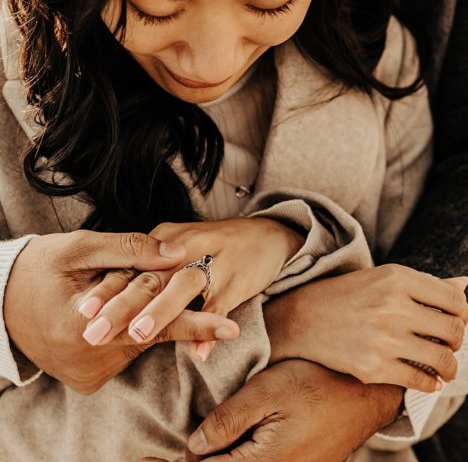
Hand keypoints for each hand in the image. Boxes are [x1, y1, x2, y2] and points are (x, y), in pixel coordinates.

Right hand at [5, 230, 238, 394]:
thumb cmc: (40, 268)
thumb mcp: (81, 248)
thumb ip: (131, 250)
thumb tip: (178, 253)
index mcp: (81, 325)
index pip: (154, 323)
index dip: (197, 322)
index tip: (232, 326)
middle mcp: (86, 357)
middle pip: (152, 336)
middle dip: (183, 321)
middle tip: (228, 324)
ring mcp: (88, 373)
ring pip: (140, 344)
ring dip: (151, 321)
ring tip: (139, 301)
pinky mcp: (89, 380)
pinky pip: (126, 353)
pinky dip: (134, 333)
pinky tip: (129, 315)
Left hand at [76, 218, 301, 359]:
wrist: (268, 233)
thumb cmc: (217, 247)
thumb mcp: (180, 249)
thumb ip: (150, 269)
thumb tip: (112, 298)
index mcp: (167, 241)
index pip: (130, 265)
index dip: (106, 288)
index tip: (81, 311)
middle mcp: (186, 248)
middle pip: (150, 277)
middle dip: (120, 306)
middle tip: (93, 333)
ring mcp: (214, 262)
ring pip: (183, 285)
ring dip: (161, 311)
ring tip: (138, 336)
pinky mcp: (239, 279)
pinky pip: (222, 304)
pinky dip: (209, 327)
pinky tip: (199, 352)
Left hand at [140, 359, 403, 461]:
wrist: (371, 393)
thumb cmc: (321, 382)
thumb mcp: (269, 390)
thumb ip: (227, 421)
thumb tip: (193, 448)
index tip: (138, 459)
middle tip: (147, 456)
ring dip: (211, 461)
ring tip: (176, 451)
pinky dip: (230, 460)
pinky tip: (216, 451)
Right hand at [264, 264, 467, 391]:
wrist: (303, 318)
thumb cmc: (349, 295)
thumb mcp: (386, 278)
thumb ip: (427, 284)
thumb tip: (465, 283)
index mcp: (399, 278)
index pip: (453, 298)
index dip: (463, 312)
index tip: (458, 320)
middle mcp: (394, 307)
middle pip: (452, 328)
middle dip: (459, 340)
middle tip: (453, 344)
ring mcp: (384, 338)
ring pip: (441, 358)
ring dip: (451, 366)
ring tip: (447, 368)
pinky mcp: (373, 367)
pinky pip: (418, 380)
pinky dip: (431, 383)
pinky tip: (432, 381)